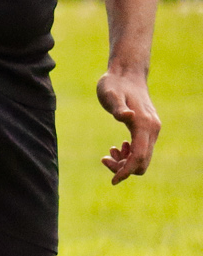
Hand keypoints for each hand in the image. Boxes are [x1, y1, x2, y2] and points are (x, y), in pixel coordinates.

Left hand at [96, 68, 160, 183]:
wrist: (126, 74)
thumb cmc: (114, 84)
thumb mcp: (110, 94)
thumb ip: (117, 107)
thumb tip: (125, 116)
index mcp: (144, 124)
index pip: (140, 156)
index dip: (127, 170)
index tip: (112, 181)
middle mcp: (152, 129)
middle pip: (143, 162)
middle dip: (124, 168)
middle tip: (104, 158)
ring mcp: (152, 130)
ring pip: (143, 158)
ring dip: (125, 162)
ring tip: (108, 153)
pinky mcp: (147, 129)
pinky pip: (141, 151)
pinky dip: (129, 155)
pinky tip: (115, 148)